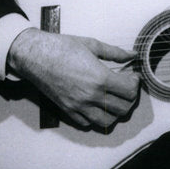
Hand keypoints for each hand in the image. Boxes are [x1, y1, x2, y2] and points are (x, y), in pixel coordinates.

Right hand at [7, 28, 139, 129]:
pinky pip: (87, 123)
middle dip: (130, 98)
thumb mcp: (92, 44)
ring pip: (107, 121)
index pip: (130, 91)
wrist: (34, 55)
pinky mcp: (67, 110)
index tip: (132, 76)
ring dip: (115, 112)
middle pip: (123, 108)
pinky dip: (95, 117)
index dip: (136, 83)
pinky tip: (96, 104)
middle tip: (126, 87)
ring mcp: (78, 106)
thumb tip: (132, 55)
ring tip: (114, 99)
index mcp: (99, 78)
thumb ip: (115, 52)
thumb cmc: (61, 47)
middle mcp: (90, 96)